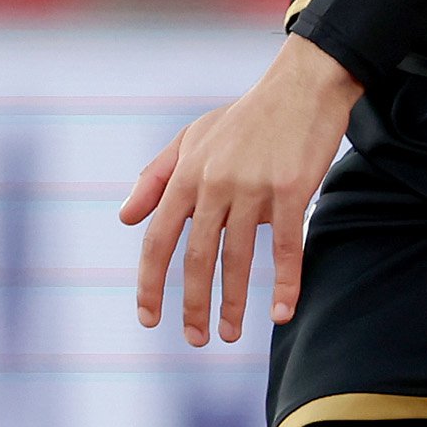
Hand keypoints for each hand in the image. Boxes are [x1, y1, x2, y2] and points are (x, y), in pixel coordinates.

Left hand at [120, 37, 361, 344]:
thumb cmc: (246, 118)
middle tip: (195, 340)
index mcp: (186, 174)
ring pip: (238, 257)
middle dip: (193, 304)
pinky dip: (285, 283)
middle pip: (196, 257)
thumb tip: (125, 218)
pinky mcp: (291, 189)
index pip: (158, 238)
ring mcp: (253, 187)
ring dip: (233, 303)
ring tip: (230, 335)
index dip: (150, 283)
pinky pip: (287, 246)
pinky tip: (282, 312)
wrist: (301, 86)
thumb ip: (156, 178)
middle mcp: (214, 183)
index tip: (149, 318)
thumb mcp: (191, 138)